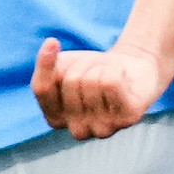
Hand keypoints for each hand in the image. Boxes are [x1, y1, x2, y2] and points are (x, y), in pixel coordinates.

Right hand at [32, 38, 164, 139]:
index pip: (42, 89)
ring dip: (101, 68)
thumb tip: (50, 44)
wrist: (131, 69)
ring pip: (92, 81)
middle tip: (94, 71)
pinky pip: (111, 83)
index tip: (53, 43)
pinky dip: (115, 71)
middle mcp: (78, 130)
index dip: (46, 63)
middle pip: (71, 81)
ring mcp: (104, 128)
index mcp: (56, 120)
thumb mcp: (61, 67)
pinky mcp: (127, 118)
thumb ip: (45, 66)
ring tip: (108, 77)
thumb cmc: (91, 71)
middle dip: (82, 65)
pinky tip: (122, 80)